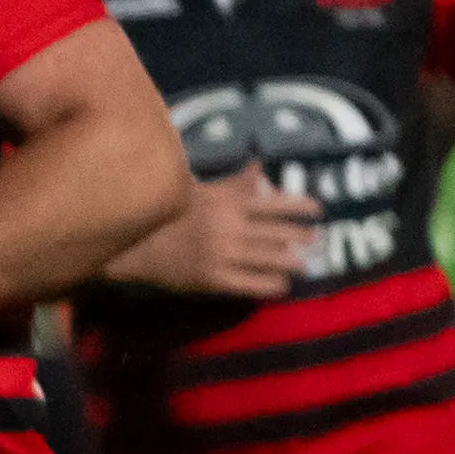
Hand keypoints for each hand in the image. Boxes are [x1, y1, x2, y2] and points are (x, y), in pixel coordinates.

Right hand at [115, 166, 318, 297]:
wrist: (135, 244)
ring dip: (293, 262)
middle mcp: (229, 227)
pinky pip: (251, 283)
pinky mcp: (213, 279)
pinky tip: (282, 285)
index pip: (273, 203)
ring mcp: (222, 254)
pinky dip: (271, 284)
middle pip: (278, 233)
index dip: (300, 207)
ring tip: (304, 265)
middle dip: (303, 238)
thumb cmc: (169, 214)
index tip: (319, 211)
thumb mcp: (200, 191)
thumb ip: (234, 184)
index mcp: (227, 203)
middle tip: (318, 242)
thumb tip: (259, 168)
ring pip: (270, 259)